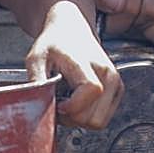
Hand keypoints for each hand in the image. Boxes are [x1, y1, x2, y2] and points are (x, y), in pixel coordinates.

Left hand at [26, 1, 123, 129]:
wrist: (71, 30)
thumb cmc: (54, 44)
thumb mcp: (36, 58)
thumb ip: (36, 80)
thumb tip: (36, 103)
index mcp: (87, 62)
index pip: (91, 91)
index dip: (72, 106)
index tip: (57, 104)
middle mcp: (107, 74)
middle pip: (94, 116)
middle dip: (72, 118)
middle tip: (58, 104)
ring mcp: (115, 83)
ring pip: (99, 122)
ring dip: (79, 119)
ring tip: (66, 103)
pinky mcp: (117, 90)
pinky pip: (103, 118)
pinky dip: (87, 116)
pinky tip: (76, 102)